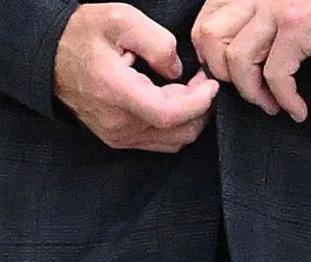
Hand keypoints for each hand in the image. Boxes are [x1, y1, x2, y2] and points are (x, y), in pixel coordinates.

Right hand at [53, 4, 217, 152]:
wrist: (49, 55)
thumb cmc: (82, 35)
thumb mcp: (120, 20)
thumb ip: (157, 43)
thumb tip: (177, 72)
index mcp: (115, 91)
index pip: (169, 114)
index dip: (199, 102)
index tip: (210, 83)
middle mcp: (117, 122)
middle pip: (178, 131)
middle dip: (200, 108)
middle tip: (202, 82)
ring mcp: (118, 135)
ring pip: (174, 140)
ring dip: (191, 118)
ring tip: (190, 90)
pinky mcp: (119, 139)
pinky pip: (160, 141)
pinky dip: (177, 125)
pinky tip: (175, 102)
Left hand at [194, 0, 310, 121]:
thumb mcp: (295, 4)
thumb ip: (265, 17)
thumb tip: (238, 54)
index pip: (204, 20)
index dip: (210, 56)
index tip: (233, 78)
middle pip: (209, 39)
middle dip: (226, 76)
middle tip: (252, 93)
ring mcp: (276, 7)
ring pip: (238, 60)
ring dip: (253, 93)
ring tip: (274, 105)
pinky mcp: (301, 26)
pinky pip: (277, 74)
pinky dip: (285, 99)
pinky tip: (298, 109)